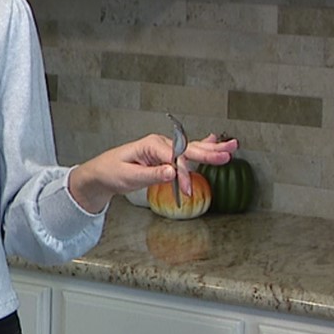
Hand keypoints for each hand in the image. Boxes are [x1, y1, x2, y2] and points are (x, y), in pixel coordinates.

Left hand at [67, 132, 239, 213]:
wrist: (101, 173)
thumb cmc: (111, 172)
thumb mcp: (129, 176)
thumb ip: (152, 175)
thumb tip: (172, 173)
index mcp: (150, 144)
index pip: (174, 158)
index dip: (183, 174)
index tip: (187, 190)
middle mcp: (159, 143)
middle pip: (188, 148)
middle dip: (208, 153)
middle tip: (227, 157)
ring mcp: (163, 149)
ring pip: (191, 149)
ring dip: (212, 148)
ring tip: (232, 147)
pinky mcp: (164, 157)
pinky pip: (186, 153)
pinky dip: (202, 148)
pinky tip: (214, 143)